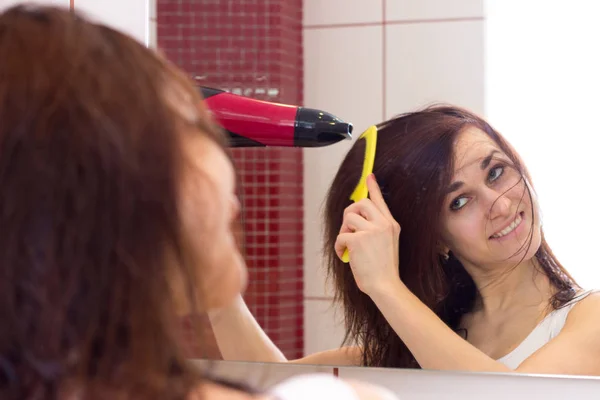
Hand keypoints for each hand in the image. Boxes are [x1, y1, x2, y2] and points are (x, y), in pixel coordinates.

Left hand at [335, 174, 401, 295]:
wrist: (385, 285)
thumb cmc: (383, 269)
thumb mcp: (387, 244)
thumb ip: (376, 229)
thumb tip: (355, 220)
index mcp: (391, 225)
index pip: (380, 201)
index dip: (373, 187)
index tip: (369, 176)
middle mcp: (383, 224)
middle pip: (360, 203)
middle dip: (350, 213)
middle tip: (348, 228)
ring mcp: (372, 230)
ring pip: (348, 217)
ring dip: (343, 231)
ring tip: (348, 245)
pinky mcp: (358, 239)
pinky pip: (340, 235)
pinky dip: (339, 246)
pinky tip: (344, 255)